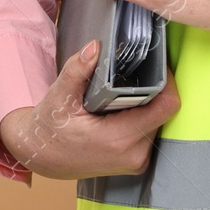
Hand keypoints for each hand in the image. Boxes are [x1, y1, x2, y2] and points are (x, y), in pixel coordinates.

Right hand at [0, 38, 179, 179]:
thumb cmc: (49, 128)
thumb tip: (95, 46)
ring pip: (159, 121)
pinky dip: (142, 115)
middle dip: (153, 88)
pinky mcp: (136, 162)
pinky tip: (123, 105)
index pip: (165, 107)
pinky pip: (150, 131)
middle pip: (163, 112)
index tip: (156, 63)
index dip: (167, 82)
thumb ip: (78, 70)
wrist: (42, 157)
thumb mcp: (59, 95)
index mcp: (119, 139)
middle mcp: (134, 155)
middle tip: (135, 70)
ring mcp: (136, 161)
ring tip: (125, 88)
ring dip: (148, 102)